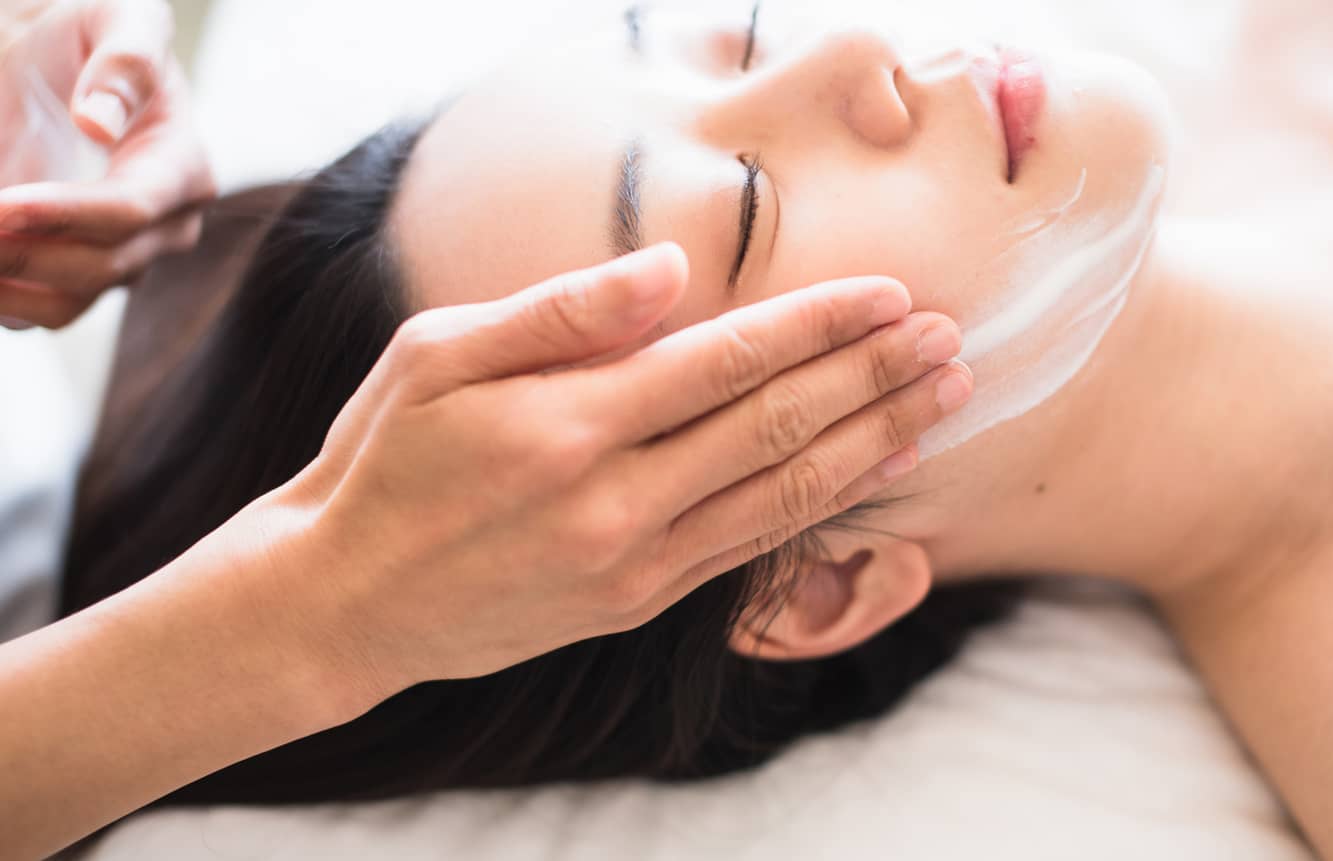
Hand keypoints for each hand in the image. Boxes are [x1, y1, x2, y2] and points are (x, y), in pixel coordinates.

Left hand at [0, 0, 213, 328]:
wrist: (56, 63)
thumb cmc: (91, 33)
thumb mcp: (118, 16)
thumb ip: (126, 60)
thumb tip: (100, 123)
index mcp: (183, 167)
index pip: (134, 210)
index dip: (67, 213)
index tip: (3, 204)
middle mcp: (165, 227)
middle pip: (103, 266)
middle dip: (25, 249)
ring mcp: (123, 259)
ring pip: (68, 303)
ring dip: (7, 283)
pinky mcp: (78, 278)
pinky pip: (37, 311)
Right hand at [238, 243, 970, 706]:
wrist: (348, 602)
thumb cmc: (385, 459)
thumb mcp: (437, 356)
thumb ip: (560, 311)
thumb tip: (672, 270)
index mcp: (570, 425)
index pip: (728, 361)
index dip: (820, 325)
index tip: (892, 294)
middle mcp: (617, 501)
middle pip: (778, 426)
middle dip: (874, 377)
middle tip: (950, 339)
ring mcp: (635, 563)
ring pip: (784, 493)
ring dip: (874, 441)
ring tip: (943, 398)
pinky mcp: (639, 602)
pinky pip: (754, 547)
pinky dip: (823, 503)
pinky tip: (873, 470)